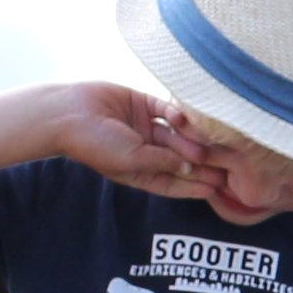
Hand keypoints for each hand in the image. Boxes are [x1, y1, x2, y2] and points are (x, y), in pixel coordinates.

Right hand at [56, 83, 219, 195]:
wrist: (67, 113)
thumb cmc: (96, 144)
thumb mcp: (134, 160)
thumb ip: (164, 163)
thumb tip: (192, 167)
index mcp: (140, 171)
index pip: (174, 182)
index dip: (194, 186)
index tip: (216, 190)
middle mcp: (144, 149)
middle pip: (179, 158)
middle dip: (200, 164)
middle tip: (225, 167)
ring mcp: (143, 126)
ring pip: (176, 134)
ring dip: (190, 140)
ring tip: (207, 147)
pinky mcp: (141, 103)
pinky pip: (165, 109)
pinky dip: (176, 113)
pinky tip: (184, 119)